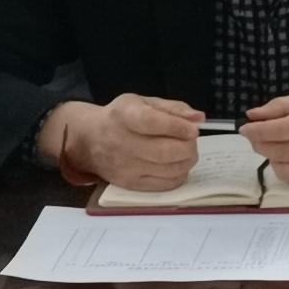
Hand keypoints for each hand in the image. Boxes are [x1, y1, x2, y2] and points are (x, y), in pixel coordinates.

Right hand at [42, 94, 202, 189]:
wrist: (89, 139)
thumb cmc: (122, 118)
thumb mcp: (144, 103)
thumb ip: (173, 108)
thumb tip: (199, 118)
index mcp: (124, 116)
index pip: (153, 123)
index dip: (178, 127)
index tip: (193, 129)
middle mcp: (121, 142)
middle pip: (165, 151)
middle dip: (188, 147)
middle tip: (192, 142)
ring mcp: (124, 167)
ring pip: (168, 169)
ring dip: (187, 161)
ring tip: (186, 152)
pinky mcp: (129, 184)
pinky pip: (164, 185)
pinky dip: (179, 175)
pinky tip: (177, 165)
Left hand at [240, 92, 288, 188]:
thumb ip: (286, 105)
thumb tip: (253, 115)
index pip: (283, 128)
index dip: (258, 130)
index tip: (245, 128)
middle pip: (280, 150)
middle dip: (260, 144)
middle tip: (255, 137)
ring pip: (285, 169)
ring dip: (271, 158)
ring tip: (274, 147)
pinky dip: (287, 170)